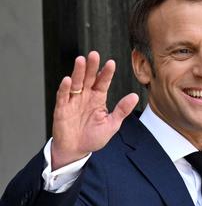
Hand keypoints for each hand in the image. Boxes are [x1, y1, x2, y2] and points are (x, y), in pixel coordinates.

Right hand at [51, 51, 138, 169]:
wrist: (76, 150)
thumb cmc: (93, 137)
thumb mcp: (112, 124)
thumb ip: (122, 110)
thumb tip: (135, 96)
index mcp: (98, 99)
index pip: (103, 82)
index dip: (106, 73)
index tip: (111, 63)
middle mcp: (85, 96)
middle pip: (88, 78)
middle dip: (91, 66)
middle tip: (94, 55)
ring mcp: (73, 101)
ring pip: (76, 83)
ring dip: (78, 72)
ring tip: (81, 60)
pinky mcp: (62, 108)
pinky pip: (62, 96)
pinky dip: (65, 88)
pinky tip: (68, 80)